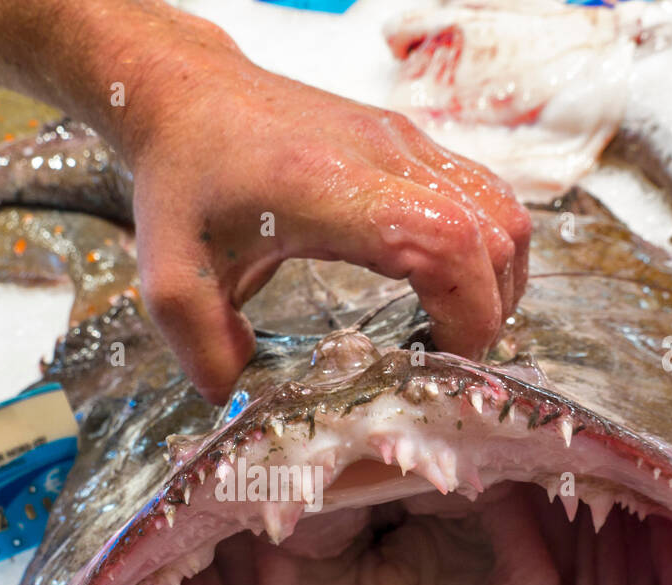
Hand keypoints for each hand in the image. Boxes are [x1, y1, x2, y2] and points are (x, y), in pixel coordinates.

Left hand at [122, 44, 531, 401]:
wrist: (186, 95)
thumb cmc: (181, 181)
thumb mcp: (170, 281)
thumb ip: (205, 353)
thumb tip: (246, 402)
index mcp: (328, 189)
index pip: (444, 239)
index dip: (466, 311)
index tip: (444, 362)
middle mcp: (382, 155)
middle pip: (492, 232)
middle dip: (487, 311)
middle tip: (447, 361)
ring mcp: (404, 141)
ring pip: (501, 210)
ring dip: (495, 279)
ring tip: (454, 328)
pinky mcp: (410, 141)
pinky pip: (482, 194)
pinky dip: (484, 249)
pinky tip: (446, 286)